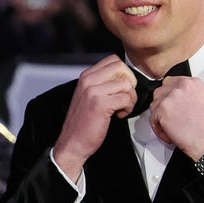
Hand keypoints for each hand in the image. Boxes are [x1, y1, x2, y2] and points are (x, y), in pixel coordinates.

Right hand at [52, 56, 137, 178]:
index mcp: (86, 76)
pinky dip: (127, 108)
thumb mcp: (89, 95)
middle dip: (130, 83)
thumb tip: (124, 75)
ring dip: (130, 98)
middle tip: (124, 97)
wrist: (73, 142)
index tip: (121, 88)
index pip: (113, 60)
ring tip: (121, 108)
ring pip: (127, 84)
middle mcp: (88, 80)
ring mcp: (94, 91)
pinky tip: (119, 115)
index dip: (124, 73)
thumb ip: (102, 83)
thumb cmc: (84, 121)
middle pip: (122, 68)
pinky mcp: (101, 104)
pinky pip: (126, 98)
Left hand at [148, 76, 203, 158]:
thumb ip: (189, 94)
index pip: (171, 82)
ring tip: (172, 126)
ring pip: (154, 104)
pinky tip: (170, 132)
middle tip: (171, 116)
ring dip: (160, 116)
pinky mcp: (161, 109)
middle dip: (163, 104)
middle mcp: (180, 86)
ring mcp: (170, 97)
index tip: (172, 103)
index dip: (170, 95)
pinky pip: (152, 118)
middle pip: (161, 91)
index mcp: (192, 82)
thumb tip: (180, 97)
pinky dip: (158, 128)